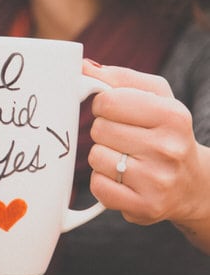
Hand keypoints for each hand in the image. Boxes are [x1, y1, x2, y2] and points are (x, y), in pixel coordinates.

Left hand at [84, 62, 209, 251]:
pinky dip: (103, 181)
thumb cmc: (166, 131)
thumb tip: (84, 67)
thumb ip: (119, 78)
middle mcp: (168, 149)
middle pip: (99, 129)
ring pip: (96, 157)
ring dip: (102, 156)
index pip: (107, 101)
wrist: (191, 183)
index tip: (114, 112)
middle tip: (124, 138)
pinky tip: (122, 178)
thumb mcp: (155, 96)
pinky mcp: (144, 207)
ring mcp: (158, 181)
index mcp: (172, 115)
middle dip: (104, 131)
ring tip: (125, 158)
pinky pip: (98, 186)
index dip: (103, 105)